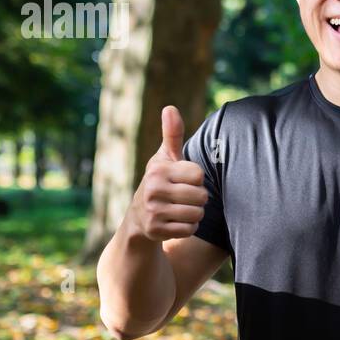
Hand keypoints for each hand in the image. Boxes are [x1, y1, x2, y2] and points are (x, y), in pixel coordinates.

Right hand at [127, 105, 208, 241]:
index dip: (196, 179)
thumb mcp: (165, 158)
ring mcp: (153, 212)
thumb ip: (172, 135)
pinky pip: (190, 230)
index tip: (184, 180)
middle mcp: (153, 190)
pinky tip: (175, 222)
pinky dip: (188, 227)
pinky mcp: (156, 231)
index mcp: (158, 170)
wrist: (139, 218)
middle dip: (198, 198)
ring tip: (180, 209)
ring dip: (195, 214)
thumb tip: (170, 108)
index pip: (199, 175)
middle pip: (201, 196)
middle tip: (183, 197)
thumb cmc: (160, 182)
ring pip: (197, 214)